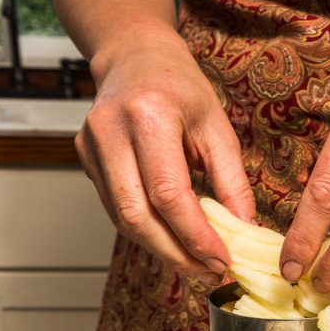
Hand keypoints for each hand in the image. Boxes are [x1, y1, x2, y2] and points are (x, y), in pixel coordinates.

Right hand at [76, 28, 253, 283]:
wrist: (134, 56)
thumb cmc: (180, 87)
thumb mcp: (218, 126)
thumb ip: (231, 180)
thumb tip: (245, 230)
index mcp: (149, 116)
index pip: (168, 194)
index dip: (195, 236)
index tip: (222, 261)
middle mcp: (110, 132)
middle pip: (137, 215)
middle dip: (176, 254)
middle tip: (209, 274)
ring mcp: (90, 146)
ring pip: (122, 219)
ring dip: (161, 250)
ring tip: (196, 266)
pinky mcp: (85, 159)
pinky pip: (116, 208)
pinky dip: (147, 231)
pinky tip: (174, 243)